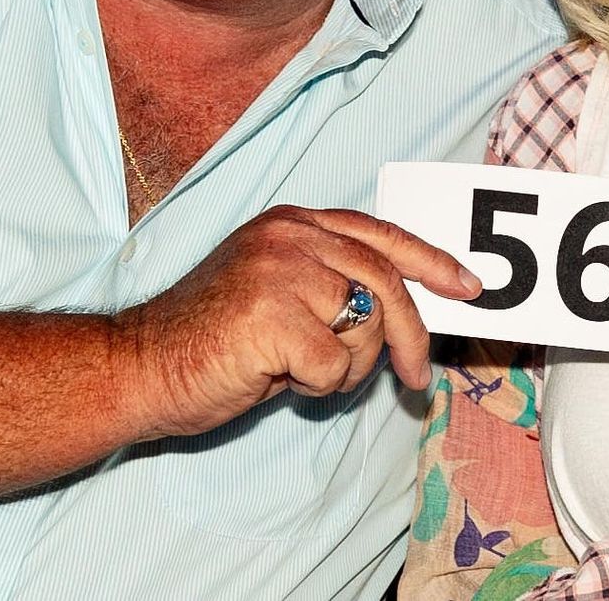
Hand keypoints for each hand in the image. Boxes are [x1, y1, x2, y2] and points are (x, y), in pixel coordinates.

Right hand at [116, 206, 480, 438]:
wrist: (140, 367)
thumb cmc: (209, 341)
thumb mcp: (277, 292)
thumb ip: (332, 285)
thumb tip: (404, 311)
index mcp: (291, 222)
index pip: (378, 233)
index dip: (430, 260)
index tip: (468, 287)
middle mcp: (289, 236)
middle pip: (385, 281)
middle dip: (412, 336)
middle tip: (416, 379)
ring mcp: (279, 271)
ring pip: (365, 326)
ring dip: (348, 367)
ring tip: (302, 372)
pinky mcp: (271, 316)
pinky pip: (335, 365)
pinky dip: (317, 386)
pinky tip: (278, 379)